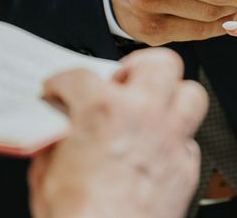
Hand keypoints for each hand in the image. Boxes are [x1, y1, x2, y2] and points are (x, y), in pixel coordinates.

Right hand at [29, 48, 207, 217]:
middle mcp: (144, 116)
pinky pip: (190, 138)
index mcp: (103, 111)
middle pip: (160, 63)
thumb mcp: (45, 172)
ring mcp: (171, 140)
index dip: (63, 82)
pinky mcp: (187, 167)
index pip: (81, 75)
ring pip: (191, 93)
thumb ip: (55, 138)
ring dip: (172, 96)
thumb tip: (57, 127)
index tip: (61, 89)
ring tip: (153, 105)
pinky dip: (175, 139)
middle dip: (138, 68)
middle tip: (122, 83)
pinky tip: (158, 149)